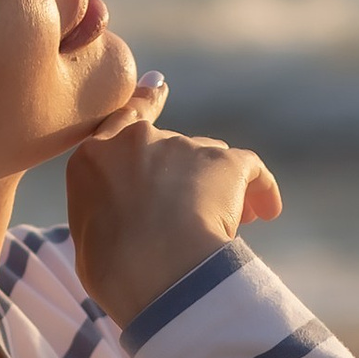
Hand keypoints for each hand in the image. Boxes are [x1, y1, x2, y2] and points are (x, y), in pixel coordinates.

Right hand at [67, 70, 282, 327]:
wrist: (152, 270)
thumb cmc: (114, 272)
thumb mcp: (90, 243)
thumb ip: (107, 218)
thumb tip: (125, 227)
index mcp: (93, 159)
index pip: (121, 121)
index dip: (144, 103)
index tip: (159, 86)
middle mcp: (138, 141)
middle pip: (171, 151)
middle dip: (183, 180)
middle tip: (191, 220)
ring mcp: (182, 147)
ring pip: (209, 163)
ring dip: (217, 190)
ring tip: (223, 230)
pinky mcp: (224, 162)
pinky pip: (250, 171)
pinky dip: (261, 190)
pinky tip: (269, 211)